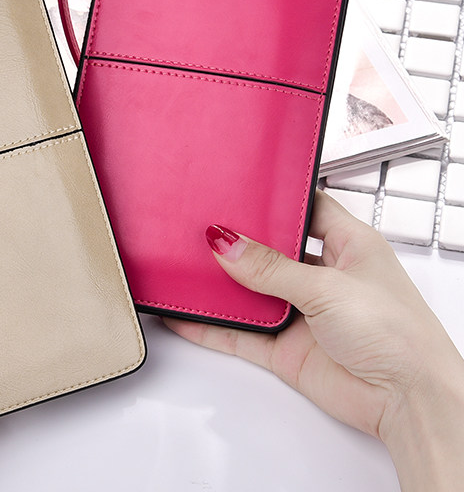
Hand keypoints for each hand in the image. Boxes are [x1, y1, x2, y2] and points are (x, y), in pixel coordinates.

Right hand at [164, 189, 463, 490]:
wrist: (409, 403)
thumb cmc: (397, 334)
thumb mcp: (328, 286)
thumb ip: (271, 268)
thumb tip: (226, 244)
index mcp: (348, 245)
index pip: (306, 210)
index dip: (275, 200)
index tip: (238, 189)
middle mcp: (325, 275)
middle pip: (271, 249)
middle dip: (240, 240)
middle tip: (200, 224)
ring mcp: (304, 312)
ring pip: (252, 291)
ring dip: (222, 284)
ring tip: (184, 265)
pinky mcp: (288, 348)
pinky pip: (242, 334)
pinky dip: (214, 327)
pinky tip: (187, 317)